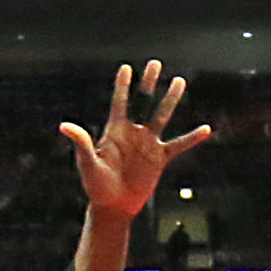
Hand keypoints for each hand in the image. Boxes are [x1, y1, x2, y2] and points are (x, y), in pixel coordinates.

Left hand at [60, 60, 213, 219]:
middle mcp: (133, 132)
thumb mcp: (87, 163)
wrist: (113, 206)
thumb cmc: (96, 185)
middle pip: (143, 102)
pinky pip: (179, 145)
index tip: (126, 68)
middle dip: (149, 83)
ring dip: (170, 99)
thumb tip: (65, 126)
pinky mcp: (159, 158)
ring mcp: (148, 144)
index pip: (119, 102)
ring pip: (161, 116)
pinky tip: (206, 129)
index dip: (122, 86)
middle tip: (155, 63)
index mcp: (114, 130)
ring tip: (179, 81)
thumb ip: (81, 143)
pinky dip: (192, 138)